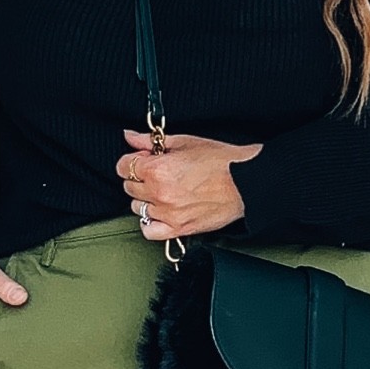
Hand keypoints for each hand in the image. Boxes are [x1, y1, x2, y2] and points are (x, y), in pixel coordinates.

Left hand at [115, 128, 262, 241]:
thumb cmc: (221, 161)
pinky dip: (150, 222)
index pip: (124, 166)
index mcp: (158, 169)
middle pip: (129, 187)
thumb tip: (130, 137)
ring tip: (163, 191)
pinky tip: (160, 211)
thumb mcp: (184, 142)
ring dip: (146, 199)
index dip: (134, 159)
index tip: (144, 159)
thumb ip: (151, 140)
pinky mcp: (179, 229)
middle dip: (140, 177)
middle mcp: (159, 194)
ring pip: (137, 208)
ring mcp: (168, 214)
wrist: (245, 182)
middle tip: (157, 172)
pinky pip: (149, 231)